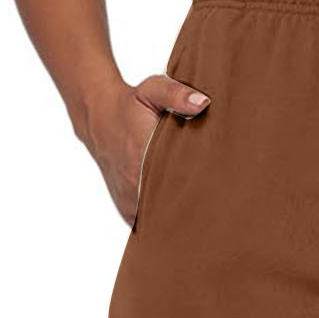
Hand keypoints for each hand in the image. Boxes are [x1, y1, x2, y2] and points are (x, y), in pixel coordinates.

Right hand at [80, 73, 209, 225]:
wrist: (98, 118)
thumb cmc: (130, 104)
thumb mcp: (151, 91)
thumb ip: (176, 94)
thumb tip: (203, 103)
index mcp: (142, 158)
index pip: (180, 187)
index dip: (201, 195)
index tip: (220, 199)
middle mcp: (133, 186)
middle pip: (172, 210)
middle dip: (194, 212)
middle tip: (218, 213)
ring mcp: (129, 202)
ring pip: (160, 222)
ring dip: (178, 222)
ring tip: (202, 221)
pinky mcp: (126, 211)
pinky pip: (149, 226)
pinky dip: (164, 225)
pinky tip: (182, 224)